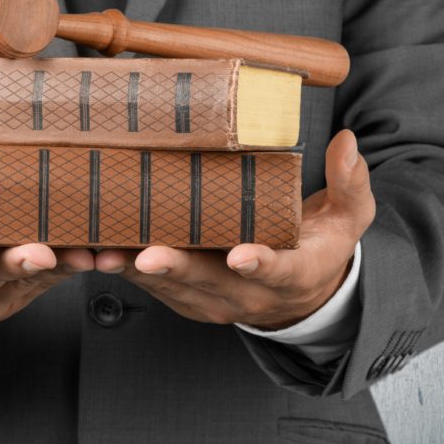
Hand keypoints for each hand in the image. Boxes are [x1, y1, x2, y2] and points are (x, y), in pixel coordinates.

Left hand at [94, 130, 372, 329]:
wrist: (301, 294)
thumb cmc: (320, 245)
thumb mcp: (348, 217)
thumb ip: (350, 183)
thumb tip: (348, 143)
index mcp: (292, 274)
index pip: (277, 271)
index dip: (258, 264)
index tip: (241, 254)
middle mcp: (248, 295)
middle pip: (209, 282)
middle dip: (176, 268)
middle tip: (147, 253)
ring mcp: (212, 300)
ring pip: (171, 287)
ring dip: (136, 271)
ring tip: (102, 251)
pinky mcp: (185, 299)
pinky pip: (151, 287)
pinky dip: (124, 269)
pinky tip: (92, 249)